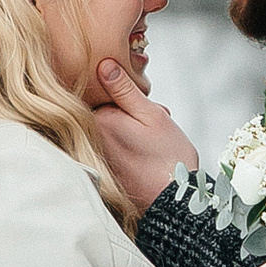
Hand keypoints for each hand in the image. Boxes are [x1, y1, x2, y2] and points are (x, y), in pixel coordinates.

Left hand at [90, 58, 197, 214]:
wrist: (174, 202)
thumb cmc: (167, 158)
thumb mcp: (151, 114)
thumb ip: (124, 89)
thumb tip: (102, 64)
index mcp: (100, 121)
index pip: (103, 91)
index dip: (127, 91)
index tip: (145, 100)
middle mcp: (92, 139)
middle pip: (107, 110)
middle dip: (132, 111)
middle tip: (158, 118)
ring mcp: (97, 155)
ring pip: (113, 128)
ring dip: (133, 128)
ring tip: (156, 138)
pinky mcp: (105, 169)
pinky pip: (115, 146)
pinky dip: (131, 144)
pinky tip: (149, 152)